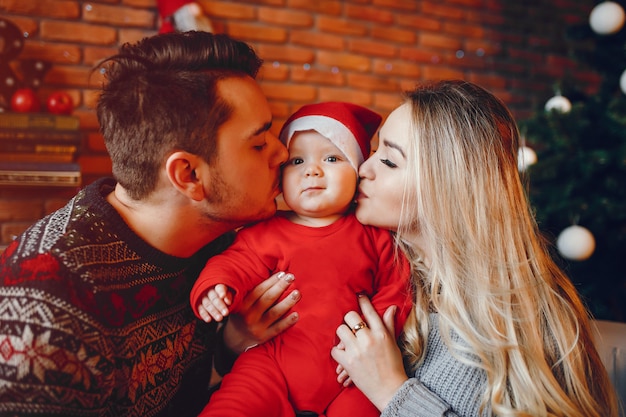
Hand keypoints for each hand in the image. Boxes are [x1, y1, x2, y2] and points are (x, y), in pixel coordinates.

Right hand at [197, 284, 231, 321]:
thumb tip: (228, 302)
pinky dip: (204, 315)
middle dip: (220, 306)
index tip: (223, 296)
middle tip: (226, 313)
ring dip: (213, 312)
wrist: (213, 295)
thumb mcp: (228, 293)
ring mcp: (202, 297)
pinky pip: (200, 310)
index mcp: (217, 286)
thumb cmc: (223, 295)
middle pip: (214, 298)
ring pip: (207, 305)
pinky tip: (209, 319)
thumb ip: (228, 296)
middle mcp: (209, 290)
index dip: (221, 291)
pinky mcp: (198, 304)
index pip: (219, 288)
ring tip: (220, 318)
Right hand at [223, 271, 299, 353]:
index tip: (282, 273)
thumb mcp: (241, 303)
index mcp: (242, 305)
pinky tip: (296, 314)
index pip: (258, 290)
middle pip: (267, 299)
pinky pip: (278, 328)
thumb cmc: (242, 314)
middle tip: (291, 277)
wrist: (236, 338)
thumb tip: (273, 276)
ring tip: (297, 293)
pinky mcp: (264, 337)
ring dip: (287, 302)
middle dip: (280, 286)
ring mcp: (257, 327)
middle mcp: (249, 316)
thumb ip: (252, 293)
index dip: (271, 281)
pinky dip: (288, 322)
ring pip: (274, 313)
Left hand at [331, 295, 407, 410]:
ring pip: (340, 330)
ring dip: (342, 334)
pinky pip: (334, 349)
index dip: (362, 300)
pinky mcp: (348, 362)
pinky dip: (337, 352)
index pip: (369, 311)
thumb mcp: (393, 343)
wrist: (390, 389)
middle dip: (349, 319)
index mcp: (382, 333)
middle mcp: (369, 339)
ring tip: (346, 340)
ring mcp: (357, 350)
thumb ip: (388, 324)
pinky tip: (343, 354)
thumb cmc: (393, 366)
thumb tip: (391, 307)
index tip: (358, 294)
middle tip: (351, 325)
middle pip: (350, 316)